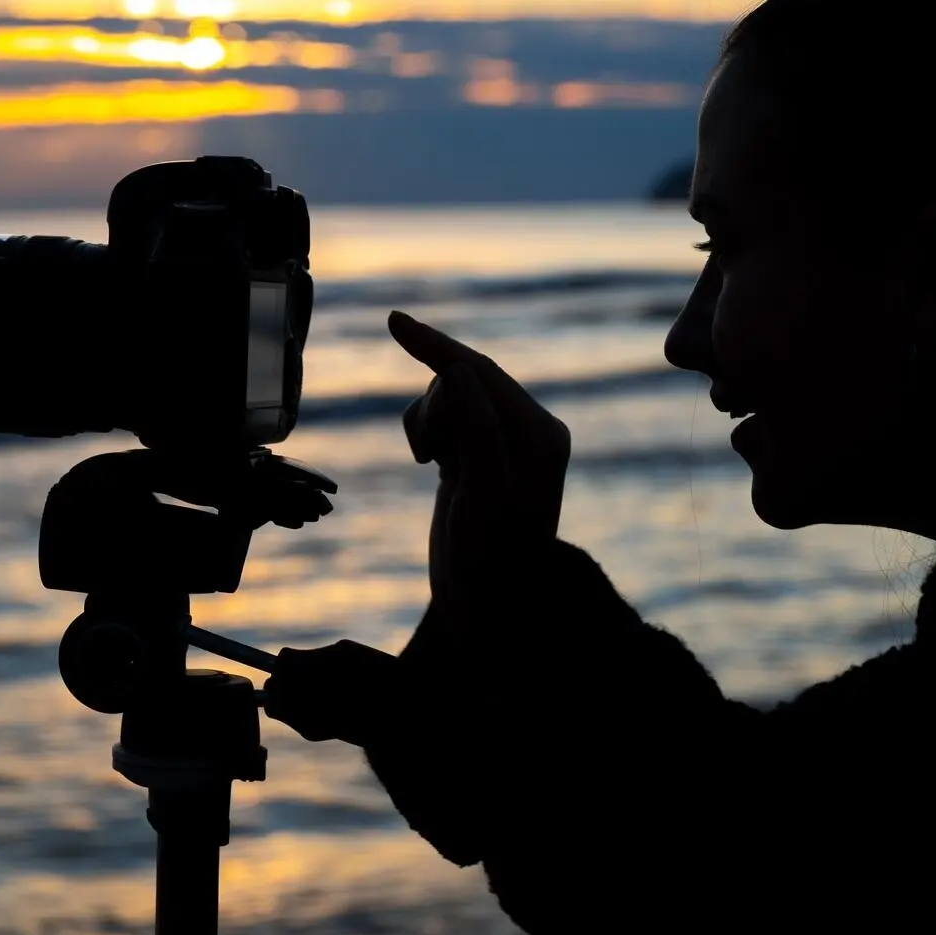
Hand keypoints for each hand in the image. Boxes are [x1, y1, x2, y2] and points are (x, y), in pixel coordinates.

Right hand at [389, 311, 570, 647]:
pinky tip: (429, 464)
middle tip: (428, 458)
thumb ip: (476, 423)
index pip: (482, 372)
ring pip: (447, 399)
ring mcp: (502, 443)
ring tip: (430, 465)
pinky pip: (442, 419)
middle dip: (434, 408)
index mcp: (541, 433)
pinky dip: (425, 432)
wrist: (486, 614)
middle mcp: (528, 432)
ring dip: (427, 423)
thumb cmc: (491, 558)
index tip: (393, 321)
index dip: (436, 347)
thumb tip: (457, 366)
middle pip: (463, 381)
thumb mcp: (486, 492)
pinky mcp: (476, 456)